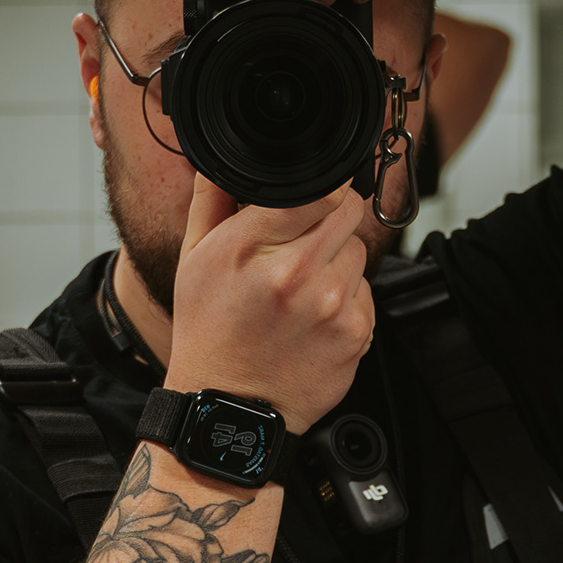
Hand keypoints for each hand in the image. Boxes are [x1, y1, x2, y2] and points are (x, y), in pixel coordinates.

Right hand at [166, 176, 372, 433]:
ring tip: (302, 289)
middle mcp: (292, 274)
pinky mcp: (355, 332)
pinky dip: (348, 298)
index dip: (317, 188)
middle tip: (299, 248)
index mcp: (247, 248)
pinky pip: (366, 290)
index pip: (314, 188)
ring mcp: (329, 305)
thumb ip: (215, 197)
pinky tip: (315, 317)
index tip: (310, 198)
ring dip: (338, 260)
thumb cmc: (210, 330)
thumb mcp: (195, 257)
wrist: (229, 407)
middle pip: (345, 210)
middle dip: (328, 220)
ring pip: (358, 249)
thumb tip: (227, 154)